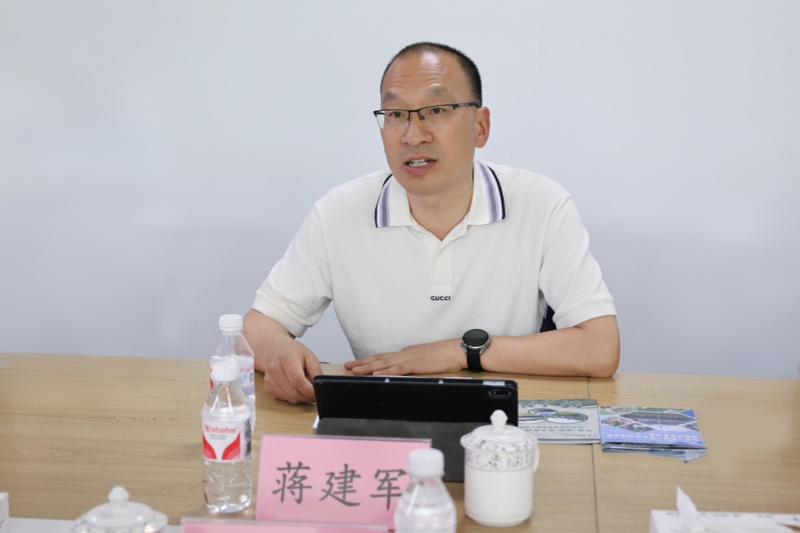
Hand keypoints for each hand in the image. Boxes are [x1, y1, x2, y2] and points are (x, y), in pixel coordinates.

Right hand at [262, 335, 321, 403]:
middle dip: (306, 396)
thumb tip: (319, 386)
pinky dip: (292, 396)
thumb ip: (316, 371)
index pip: (297, 380)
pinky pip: (284, 398)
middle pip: (293, 392)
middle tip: (313, 392)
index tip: (317, 393)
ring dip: (300, 397)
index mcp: (286, 358)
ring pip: (289, 398)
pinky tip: (294, 387)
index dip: (309, 390)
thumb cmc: (292, 352)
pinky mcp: (268, 387)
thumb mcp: (309, 356)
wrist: (274, 350)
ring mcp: (270, 379)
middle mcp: (275, 369)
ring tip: (304, 387)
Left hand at [344, 338, 465, 375]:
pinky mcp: (416, 364)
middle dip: (362, 363)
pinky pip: (398, 368)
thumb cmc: (444, 355)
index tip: (356, 363)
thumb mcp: (425, 358)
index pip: (384, 357)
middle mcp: (405, 353)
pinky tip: (376, 374)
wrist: (456, 350)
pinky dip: (385, 371)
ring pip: (384, 363)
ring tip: (355, 371)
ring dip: (368, 367)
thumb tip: (405, 366)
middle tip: (347, 366)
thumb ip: (414, 362)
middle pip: (379, 358)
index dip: (369, 360)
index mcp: (407, 353)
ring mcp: (409, 358)